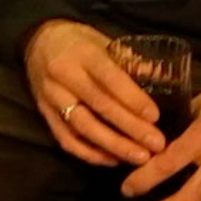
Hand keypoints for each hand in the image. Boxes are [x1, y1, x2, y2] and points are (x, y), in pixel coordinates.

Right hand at [25, 19, 163, 165]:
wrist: (36, 42)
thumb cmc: (77, 41)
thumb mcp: (103, 41)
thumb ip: (130, 61)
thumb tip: (164, 78)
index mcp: (82, 53)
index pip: (109, 78)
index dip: (133, 98)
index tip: (155, 117)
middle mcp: (64, 76)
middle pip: (99, 105)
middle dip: (130, 128)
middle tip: (157, 144)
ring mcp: (52, 97)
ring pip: (83, 127)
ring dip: (114, 146)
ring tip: (140, 158)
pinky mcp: (45, 114)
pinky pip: (67, 140)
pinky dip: (90, 154)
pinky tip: (113, 160)